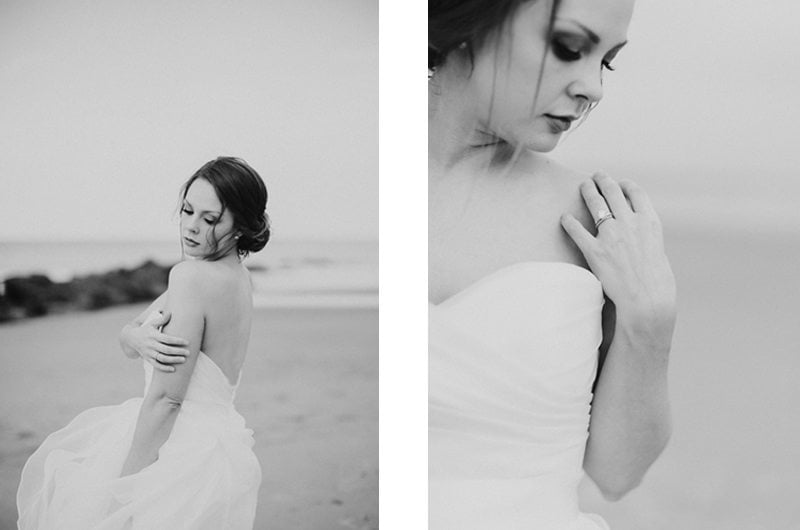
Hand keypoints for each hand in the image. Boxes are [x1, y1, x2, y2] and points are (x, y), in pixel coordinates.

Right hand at [123, 310, 188, 371]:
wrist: (130, 339)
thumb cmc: (145, 330)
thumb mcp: (152, 323)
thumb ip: (162, 319)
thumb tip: (170, 312)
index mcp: (153, 335)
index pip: (167, 339)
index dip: (178, 341)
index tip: (187, 342)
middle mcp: (151, 345)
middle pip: (166, 350)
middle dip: (178, 352)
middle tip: (188, 352)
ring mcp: (149, 353)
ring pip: (162, 358)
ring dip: (173, 360)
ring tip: (184, 360)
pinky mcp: (147, 359)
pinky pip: (156, 365)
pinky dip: (164, 368)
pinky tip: (173, 369)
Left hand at [561, 173, 676, 339]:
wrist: (647, 299)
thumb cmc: (656, 282)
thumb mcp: (657, 251)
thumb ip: (646, 237)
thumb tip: (639, 232)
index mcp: (649, 221)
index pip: (636, 193)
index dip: (626, 185)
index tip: (620, 182)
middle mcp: (630, 223)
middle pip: (613, 192)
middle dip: (603, 180)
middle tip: (596, 175)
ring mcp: (611, 235)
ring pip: (596, 203)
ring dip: (588, 191)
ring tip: (583, 185)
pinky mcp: (595, 251)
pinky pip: (577, 231)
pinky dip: (569, 222)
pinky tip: (564, 218)